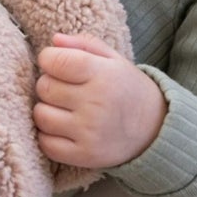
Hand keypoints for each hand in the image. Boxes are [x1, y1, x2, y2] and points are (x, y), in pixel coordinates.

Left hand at [33, 33, 166, 168]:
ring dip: (46, 109)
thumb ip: (84, 44)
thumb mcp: (113, 59)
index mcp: (103, 75)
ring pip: (40, 116)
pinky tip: (63, 128)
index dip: (48, 59)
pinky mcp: (84, 155)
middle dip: (49, 83)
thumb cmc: (127, 89)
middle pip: (44, 87)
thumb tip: (54, 41)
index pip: (54, 61)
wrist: (155, 129)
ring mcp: (89, 132)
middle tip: (65, 87)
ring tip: (63, 108)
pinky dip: (48, 135)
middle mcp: (96, 104)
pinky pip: (46, 144)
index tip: (56, 63)